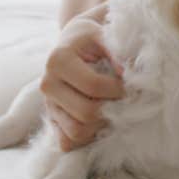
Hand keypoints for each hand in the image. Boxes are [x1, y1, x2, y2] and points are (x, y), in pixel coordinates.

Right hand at [40, 8, 124, 150]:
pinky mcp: (51, 120)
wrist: (72, 43)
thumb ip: (117, 53)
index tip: (130, 85)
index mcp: (58, 60)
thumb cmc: (91, 39)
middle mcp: (47, 84)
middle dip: (113, 109)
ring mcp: (48, 105)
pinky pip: (68, 142)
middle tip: (126, 100)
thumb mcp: (104, 35)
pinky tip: (100, 122)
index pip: (93, 86)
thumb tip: (128, 76)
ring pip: (76, 132)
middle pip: (86, 113)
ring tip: (113, 110)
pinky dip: (87, 138)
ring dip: (101, 126)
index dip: (118, 90)